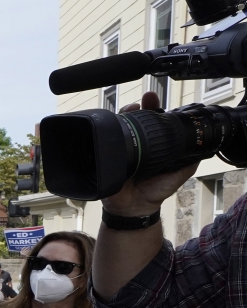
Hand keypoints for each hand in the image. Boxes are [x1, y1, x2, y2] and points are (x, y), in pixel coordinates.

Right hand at [101, 92, 198, 216]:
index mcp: (150, 146)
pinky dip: (107, 132)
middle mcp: (134, 145)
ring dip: (123, 114)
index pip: (151, 122)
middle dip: (137, 106)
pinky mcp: (106, 158)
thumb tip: (203, 149)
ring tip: (131, 108)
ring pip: (118, 126)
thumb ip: (188, 162)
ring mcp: (118, 150)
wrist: (135, 208)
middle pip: (133, 119)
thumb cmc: (154, 192)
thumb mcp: (177, 175)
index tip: (154, 99)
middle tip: (145, 100)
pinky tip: (113, 124)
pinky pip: (104, 143)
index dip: (153, 109)